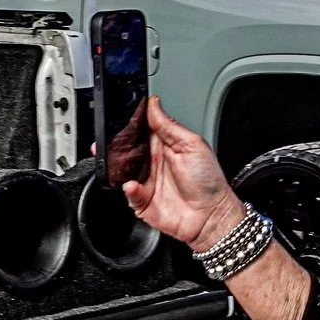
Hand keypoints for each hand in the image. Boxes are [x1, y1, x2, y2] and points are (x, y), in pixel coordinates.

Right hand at [121, 97, 245, 253]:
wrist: (212, 217)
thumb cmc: (209, 182)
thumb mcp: (192, 145)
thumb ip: (169, 125)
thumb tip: (154, 103)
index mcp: (164, 145)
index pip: (141, 129)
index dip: (129, 123)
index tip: (119, 116)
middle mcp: (152, 162)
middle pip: (126, 148)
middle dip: (114, 143)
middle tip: (108, 138)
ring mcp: (146, 181)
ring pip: (122, 170)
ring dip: (114, 165)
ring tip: (113, 160)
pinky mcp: (142, 201)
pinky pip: (128, 193)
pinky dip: (128, 189)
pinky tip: (133, 184)